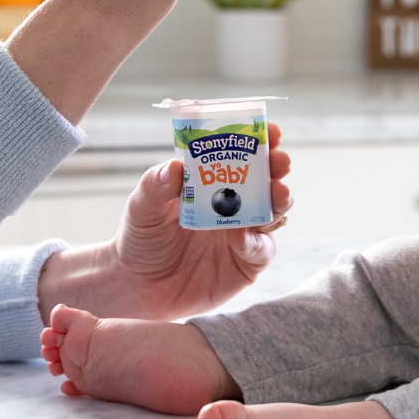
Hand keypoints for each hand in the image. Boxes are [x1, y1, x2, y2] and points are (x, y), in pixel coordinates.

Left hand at [37, 124, 291, 323]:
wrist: (138, 286)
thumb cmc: (141, 238)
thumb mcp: (142, 208)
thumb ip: (156, 186)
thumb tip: (175, 167)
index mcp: (212, 182)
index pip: (242, 155)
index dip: (260, 142)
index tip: (270, 131)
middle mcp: (233, 204)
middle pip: (267, 180)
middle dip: (278, 167)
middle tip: (279, 159)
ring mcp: (243, 233)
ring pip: (274, 212)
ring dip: (279, 199)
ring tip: (277, 191)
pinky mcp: (246, 264)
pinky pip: (261, 249)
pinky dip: (255, 241)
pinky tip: (240, 236)